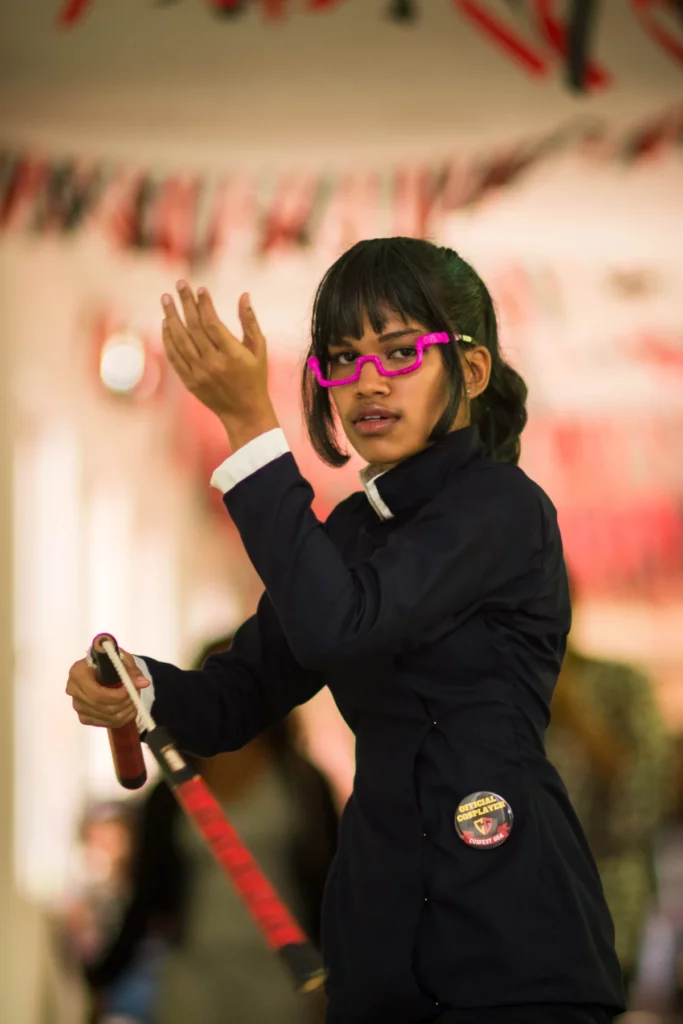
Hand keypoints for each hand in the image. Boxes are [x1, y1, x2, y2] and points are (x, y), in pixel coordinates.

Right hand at [66, 651, 147, 728]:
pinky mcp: (84, 717)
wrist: (102, 669)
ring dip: (126, 710)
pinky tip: (129, 707)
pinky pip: (107, 723)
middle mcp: (73, 691)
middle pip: (102, 706)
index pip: (97, 693)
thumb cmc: (111, 662)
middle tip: (137, 695)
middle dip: (124, 703)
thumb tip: (144, 683)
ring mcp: (78, 706)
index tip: (133, 689)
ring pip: (107, 716)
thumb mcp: (122, 660)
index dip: (117, 695)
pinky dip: (123, 717)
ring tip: (135, 698)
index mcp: (77, 672)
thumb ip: (132, 671)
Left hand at [161, 282, 278, 443]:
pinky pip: (175, 357)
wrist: (245, 412)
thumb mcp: (259, 349)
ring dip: (171, 317)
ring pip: (181, 340)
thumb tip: (244, 295)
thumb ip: (250, 321)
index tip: (200, 288)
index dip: (205, 304)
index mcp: (233, 354)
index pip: (213, 323)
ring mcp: (200, 374)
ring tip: (166, 299)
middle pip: (194, 328)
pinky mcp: (190, 382)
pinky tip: (166, 323)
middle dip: (186, 303)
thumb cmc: (255, 377)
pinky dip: (168, 339)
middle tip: (179, 284)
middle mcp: (214, 364)